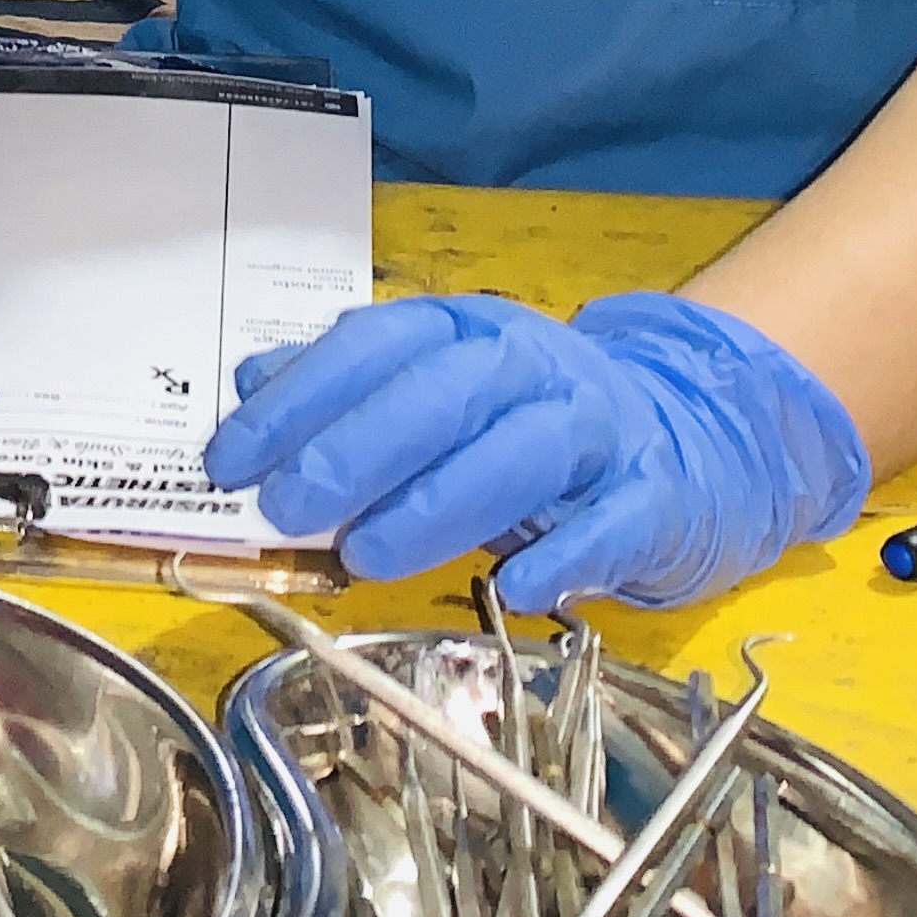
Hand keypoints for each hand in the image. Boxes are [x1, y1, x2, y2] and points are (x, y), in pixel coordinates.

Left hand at [200, 291, 870, 609]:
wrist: (686, 440)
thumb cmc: (528, 424)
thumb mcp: (433, 390)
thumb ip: (344, 386)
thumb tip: (249, 380)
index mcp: (463, 329)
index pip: (371, 348)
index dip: (297, 400)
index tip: (230, 460)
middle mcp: (529, 363)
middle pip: (440, 393)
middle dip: (355, 449)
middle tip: (288, 507)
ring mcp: (596, 426)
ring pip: (518, 452)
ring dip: (437, 503)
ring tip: (367, 556)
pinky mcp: (655, 494)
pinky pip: (610, 521)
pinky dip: (563, 553)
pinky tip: (512, 587)